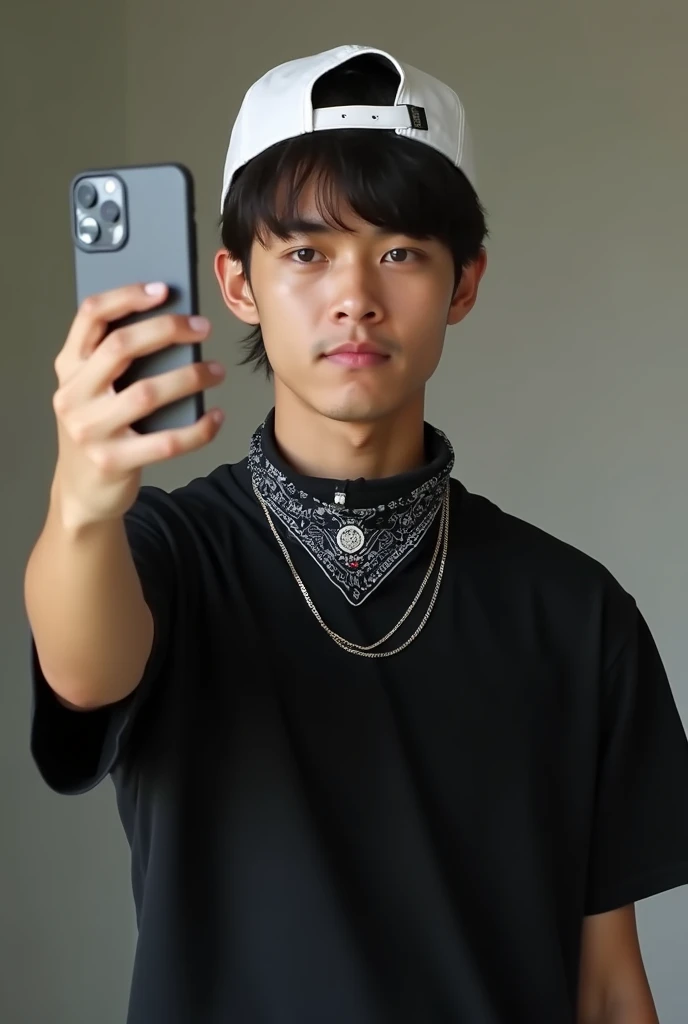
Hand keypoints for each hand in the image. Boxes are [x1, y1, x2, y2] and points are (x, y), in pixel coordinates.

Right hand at [51, 282, 224, 527]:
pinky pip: (167, 442)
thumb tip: (170, 323)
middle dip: (168, 330)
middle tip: (202, 328)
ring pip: (148, 393)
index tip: (163, 290)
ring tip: (216, 371)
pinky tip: (216, 417)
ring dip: (190, 378)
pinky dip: (199, 429)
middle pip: (121, 347)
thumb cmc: (97, 430)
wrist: (82, 492)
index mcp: (69, 368)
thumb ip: (114, 360)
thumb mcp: (92, 391)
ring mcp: (91, 431)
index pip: (90, 316)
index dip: (127, 296)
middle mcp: (74, 395)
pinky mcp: (114, 462)